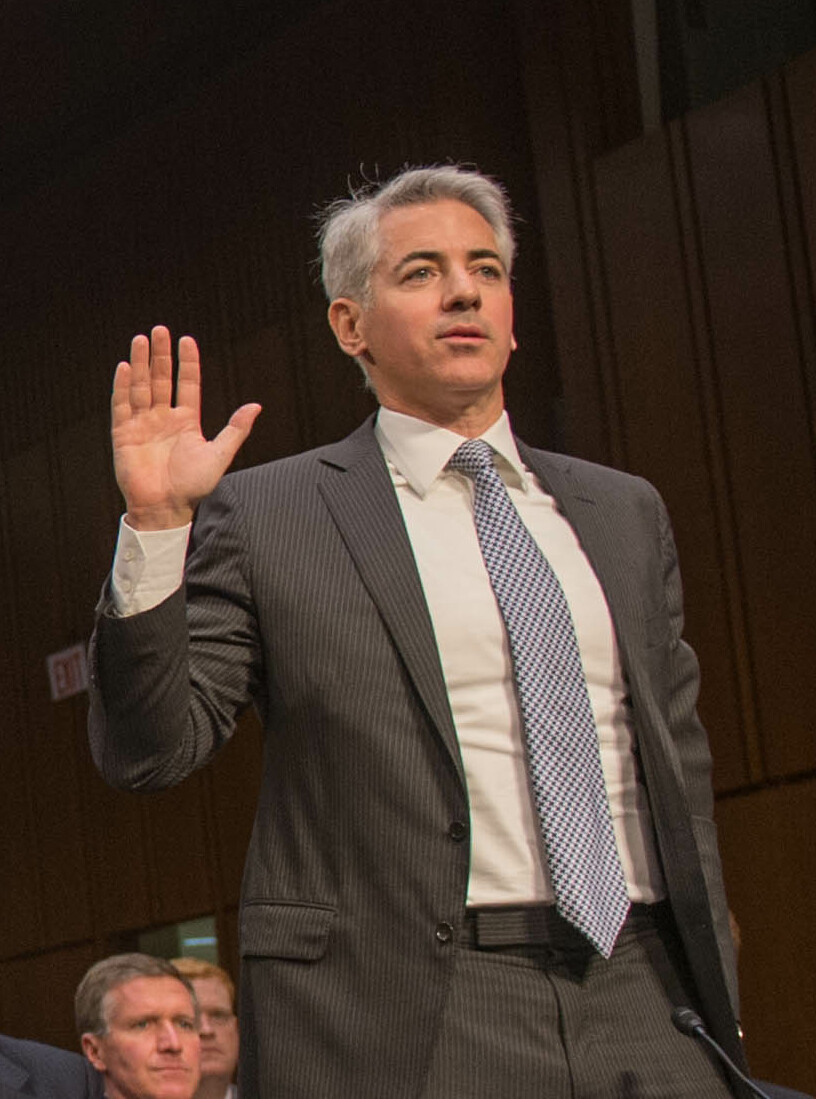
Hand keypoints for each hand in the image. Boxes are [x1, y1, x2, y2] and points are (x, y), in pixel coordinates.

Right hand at [111, 325, 260, 529]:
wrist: (166, 508)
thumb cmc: (193, 486)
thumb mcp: (219, 455)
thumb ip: (236, 430)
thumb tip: (256, 406)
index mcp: (187, 422)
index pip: (187, 385)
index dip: (187, 363)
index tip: (187, 340)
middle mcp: (164, 419)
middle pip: (162, 380)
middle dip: (161, 355)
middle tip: (160, 330)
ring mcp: (143, 424)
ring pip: (142, 387)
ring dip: (142, 363)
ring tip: (142, 339)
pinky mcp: (124, 434)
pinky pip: (123, 405)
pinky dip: (123, 386)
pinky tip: (127, 367)